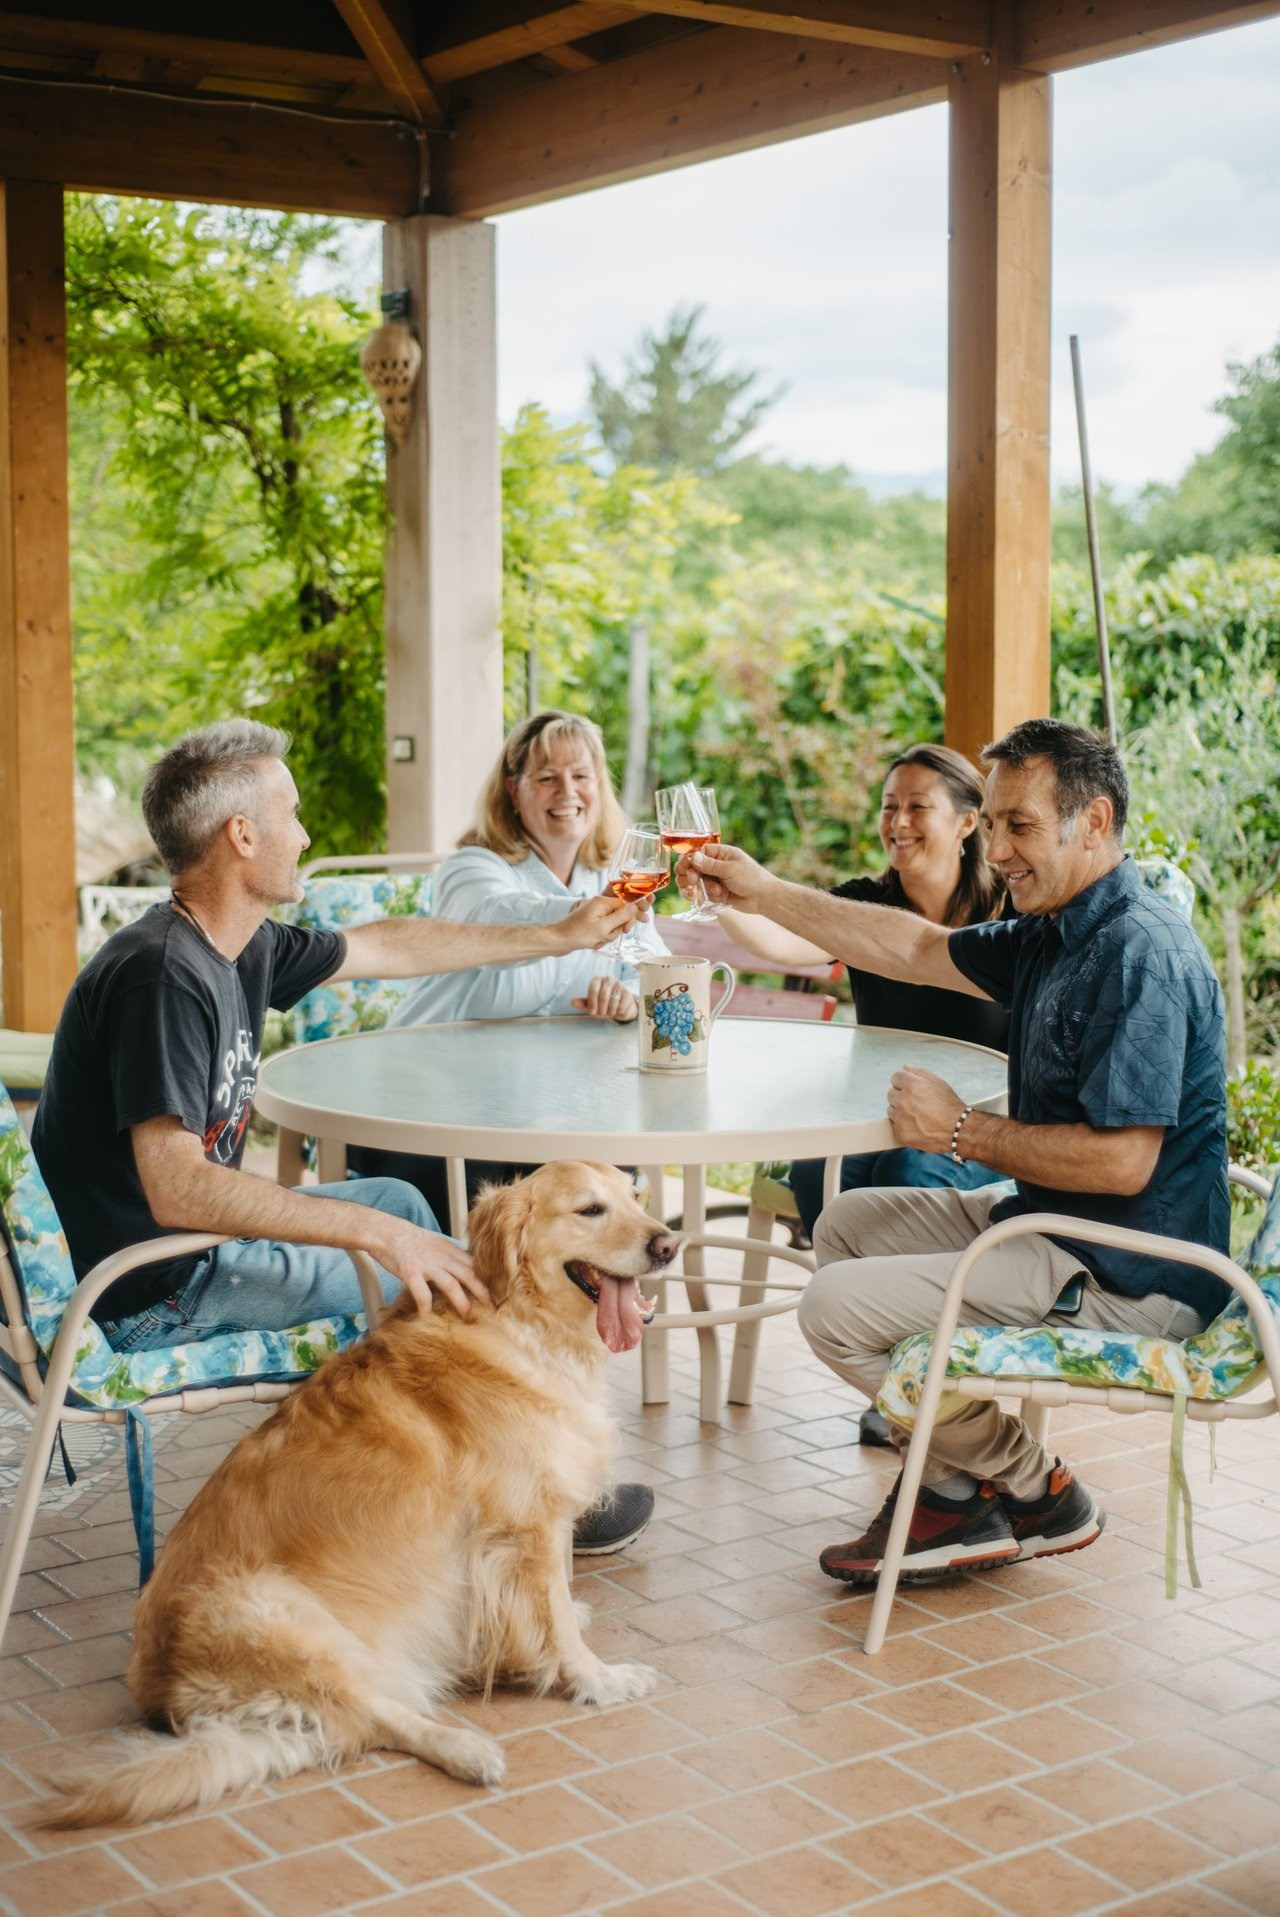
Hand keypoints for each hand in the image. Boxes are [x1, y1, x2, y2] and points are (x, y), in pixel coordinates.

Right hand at [377, 1219, 491, 1318]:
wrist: (385, 1231)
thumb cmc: (409, 1240)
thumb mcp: (435, 1244)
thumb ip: (449, 1256)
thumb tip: (464, 1271)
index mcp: (450, 1249)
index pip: (475, 1265)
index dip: (487, 1281)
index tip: (496, 1295)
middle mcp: (442, 1256)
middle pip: (470, 1275)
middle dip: (483, 1294)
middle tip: (492, 1311)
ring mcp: (427, 1264)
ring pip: (451, 1286)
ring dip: (462, 1304)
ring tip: (468, 1319)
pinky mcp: (410, 1272)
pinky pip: (422, 1294)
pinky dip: (427, 1308)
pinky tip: (428, 1318)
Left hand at [553, 893, 636, 953]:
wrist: (559, 940)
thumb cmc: (578, 934)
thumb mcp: (603, 928)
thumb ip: (621, 917)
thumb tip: (634, 907)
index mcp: (602, 902)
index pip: (626, 905)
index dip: (629, 918)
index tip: (627, 930)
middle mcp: (599, 904)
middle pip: (619, 916)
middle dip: (615, 930)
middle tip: (604, 936)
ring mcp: (595, 913)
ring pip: (612, 925)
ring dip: (607, 936)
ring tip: (596, 940)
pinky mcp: (591, 921)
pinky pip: (604, 929)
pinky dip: (601, 937)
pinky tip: (593, 942)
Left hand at [572, 975, 639, 1021]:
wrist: (620, 1007)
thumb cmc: (603, 1005)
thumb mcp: (592, 1005)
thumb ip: (582, 1004)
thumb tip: (572, 1002)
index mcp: (597, 980)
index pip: (593, 989)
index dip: (592, 1003)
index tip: (592, 1012)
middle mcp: (608, 979)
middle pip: (603, 996)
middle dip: (602, 1009)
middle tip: (602, 1014)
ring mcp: (619, 984)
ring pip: (613, 1001)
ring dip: (610, 1011)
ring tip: (610, 1013)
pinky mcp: (627, 992)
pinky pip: (621, 1005)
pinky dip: (618, 1012)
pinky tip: (617, 1011)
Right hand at [688, 843, 776, 912]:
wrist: (764, 898)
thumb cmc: (752, 878)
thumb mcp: (730, 869)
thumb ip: (710, 865)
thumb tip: (692, 856)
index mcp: (720, 853)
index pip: (697, 853)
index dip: (688, 860)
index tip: (685, 867)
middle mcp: (715, 865)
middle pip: (691, 867)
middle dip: (689, 875)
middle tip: (694, 881)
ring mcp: (714, 879)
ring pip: (694, 882)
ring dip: (699, 887)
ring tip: (710, 892)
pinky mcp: (715, 893)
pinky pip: (701, 893)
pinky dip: (705, 896)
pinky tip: (715, 897)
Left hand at [886, 1066, 963, 1153]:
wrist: (958, 1130)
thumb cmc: (950, 1106)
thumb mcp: (938, 1083)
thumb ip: (919, 1073)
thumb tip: (905, 1066)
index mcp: (912, 1084)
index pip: (895, 1077)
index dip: (904, 1083)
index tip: (911, 1089)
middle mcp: (904, 1100)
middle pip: (891, 1093)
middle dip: (901, 1096)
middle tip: (916, 1103)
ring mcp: (901, 1117)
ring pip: (891, 1109)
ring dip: (900, 1111)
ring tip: (918, 1115)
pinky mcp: (900, 1132)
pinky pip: (895, 1125)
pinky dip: (903, 1125)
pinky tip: (916, 1125)